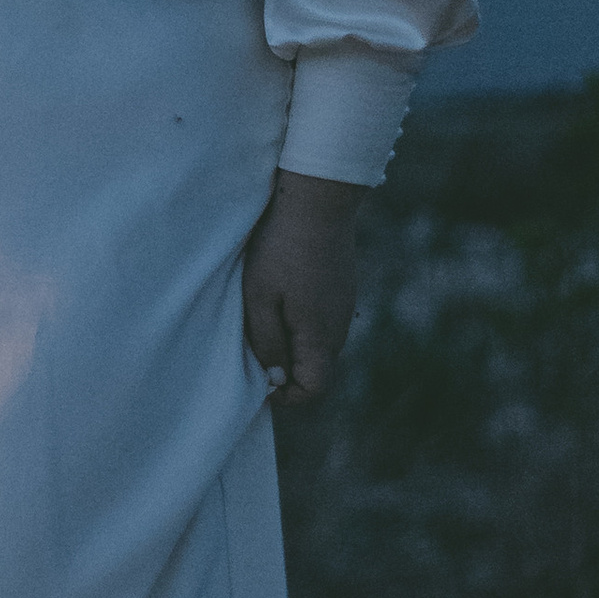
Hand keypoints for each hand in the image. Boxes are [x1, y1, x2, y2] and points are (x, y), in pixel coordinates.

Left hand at [242, 171, 359, 400]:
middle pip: (316, 368)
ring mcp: (345, 306)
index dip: (286, 396)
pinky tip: (281, 294)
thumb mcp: (260, 298)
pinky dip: (302, 320)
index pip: (313, 390)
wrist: (318, 201)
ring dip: (292, 341)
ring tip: (264, 315)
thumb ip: (267, 342)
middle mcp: (340, 327)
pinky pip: (323, 319)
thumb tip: (274, 378)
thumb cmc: (281, 249)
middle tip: (253, 344)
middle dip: (285, 368)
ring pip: (318, 342)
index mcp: (321, 337)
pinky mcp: (342, 288)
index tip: (259, 380)